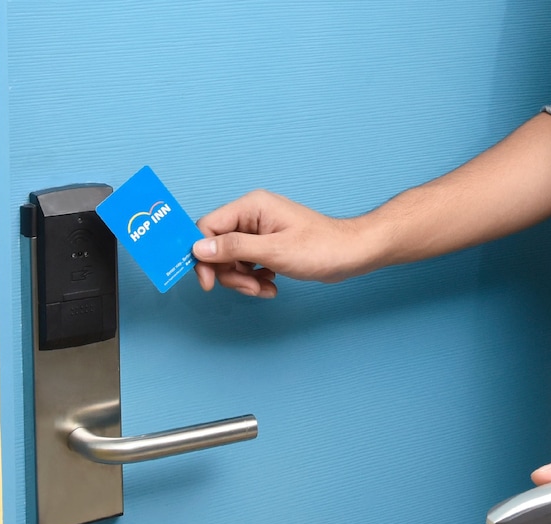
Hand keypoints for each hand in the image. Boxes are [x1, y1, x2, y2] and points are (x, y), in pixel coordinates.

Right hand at [193, 190, 365, 297]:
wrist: (352, 254)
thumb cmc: (321, 247)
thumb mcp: (274, 251)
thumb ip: (234, 248)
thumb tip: (198, 248)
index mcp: (251, 207)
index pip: (207, 227)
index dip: (202, 255)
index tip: (208, 281)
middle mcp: (252, 216)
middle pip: (217, 247)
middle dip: (229, 273)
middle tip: (249, 288)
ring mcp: (260, 232)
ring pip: (231, 260)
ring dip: (243, 281)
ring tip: (264, 289)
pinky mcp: (267, 246)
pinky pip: (247, 265)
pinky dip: (254, 280)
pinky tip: (271, 286)